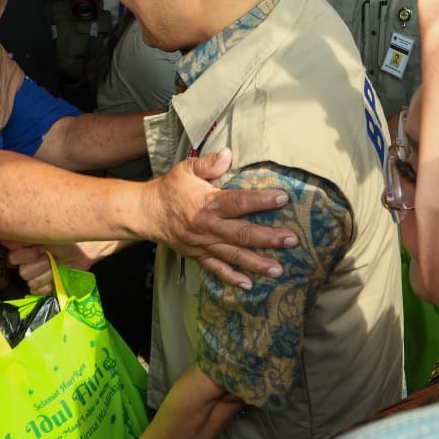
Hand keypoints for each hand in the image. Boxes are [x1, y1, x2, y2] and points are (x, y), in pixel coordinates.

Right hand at [1, 240, 120, 294]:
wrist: (85, 250)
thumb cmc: (67, 236)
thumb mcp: (47, 233)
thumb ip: (26, 237)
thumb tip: (7, 240)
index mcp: (23, 245)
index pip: (12, 256)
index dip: (25, 256)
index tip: (39, 251)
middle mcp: (25, 259)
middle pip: (22, 271)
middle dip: (38, 265)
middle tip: (50, 258)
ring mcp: (34, 272)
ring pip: (30, 281)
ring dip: (45, 274)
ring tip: (55, 266)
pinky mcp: (42, 283)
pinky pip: (36, 290)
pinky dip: (47, 285)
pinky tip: (54, 278)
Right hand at [146, 148, 296, 287]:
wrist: (146, 212)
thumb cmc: (169, 189)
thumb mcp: (186, 169)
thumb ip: (209, 163)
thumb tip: (228, 153)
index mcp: (208, 204)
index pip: (239, 202)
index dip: (261, 201)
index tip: (283, 199)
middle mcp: (209, 227)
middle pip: (242, 234)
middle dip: (269, 238)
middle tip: (292, 240)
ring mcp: (204, 244)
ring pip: (234, 255)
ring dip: (257, 263)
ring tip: (278, 269)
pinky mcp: (198, 255)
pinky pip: (216, 269)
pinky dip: (231, 278)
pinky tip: (249, 284)